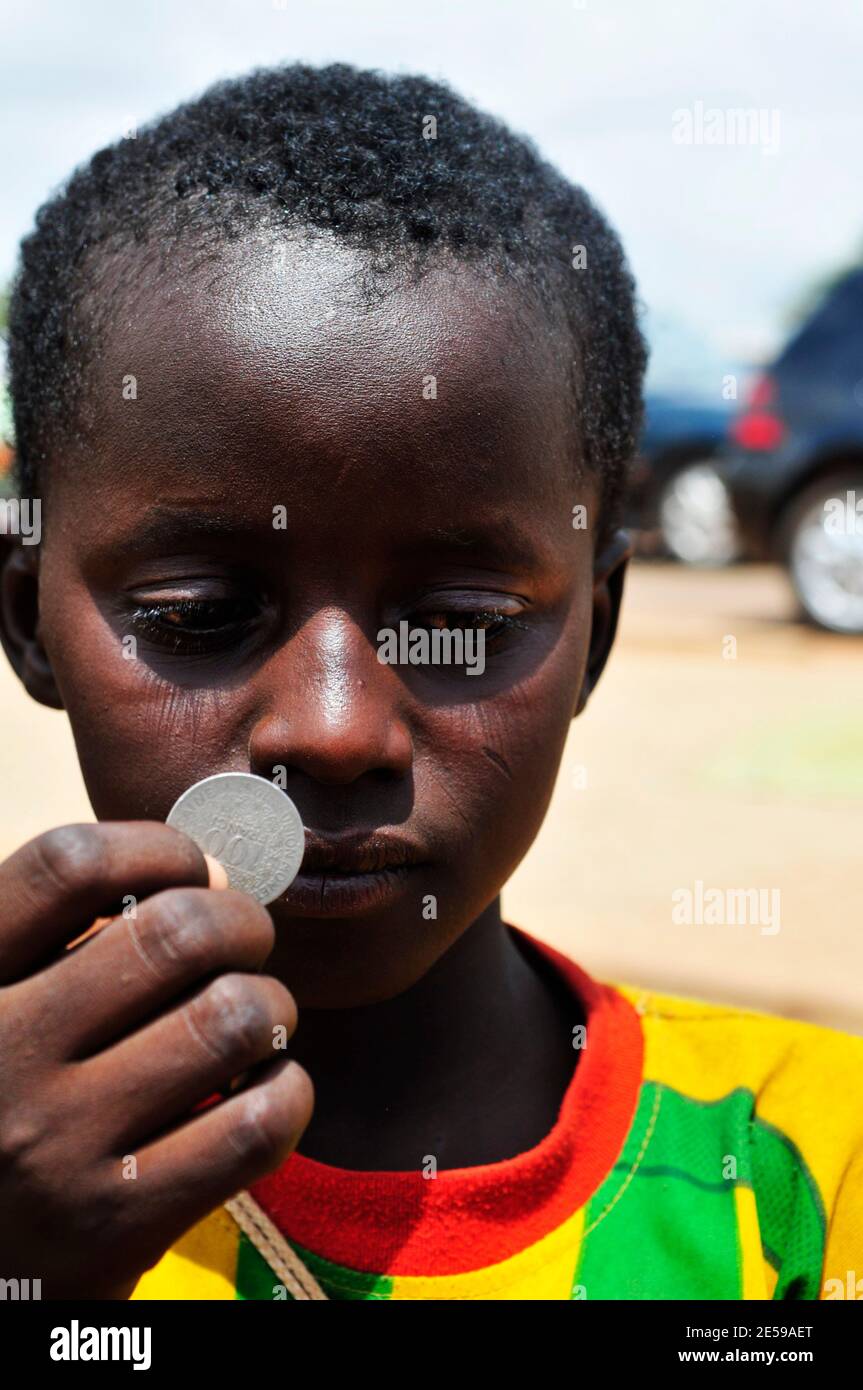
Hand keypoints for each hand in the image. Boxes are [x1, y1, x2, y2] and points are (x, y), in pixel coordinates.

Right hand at [0, 822, 313, 1298]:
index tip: (191, 868)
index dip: (156, 847)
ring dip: (270, 1006)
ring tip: (252, 1022)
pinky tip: (262, 1090)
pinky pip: (257, 1122)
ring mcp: (58, 1145)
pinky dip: (286, 1091)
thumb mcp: (1, 1005)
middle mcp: (0, 1056)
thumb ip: (69, 942)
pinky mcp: (117, 1226)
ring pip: (232, 1017)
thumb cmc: (6, 1105)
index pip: (68, 865)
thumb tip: (213, 879)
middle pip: (177, 932)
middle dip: (242, 925)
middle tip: (244, 947)